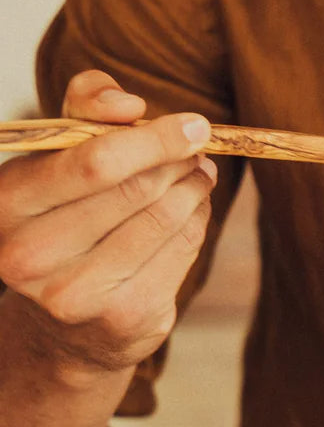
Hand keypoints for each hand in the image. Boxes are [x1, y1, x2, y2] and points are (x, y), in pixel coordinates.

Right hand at [0, 71, 216, 374]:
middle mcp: (30, 255)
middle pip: (138, 190)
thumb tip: (130, 105)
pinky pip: (182, 251)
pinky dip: (197, 222)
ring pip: (166, 219)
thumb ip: (87, 108)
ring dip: (195, 188)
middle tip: (198, 150)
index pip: (95, 163)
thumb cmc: (62, 214)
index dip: (156, 139)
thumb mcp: (57, 155)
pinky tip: (192, 211)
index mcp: (7, 203)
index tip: (195, 124)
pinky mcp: (122, 319)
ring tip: (200, 174)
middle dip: (179, 162)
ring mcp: (75, 295)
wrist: (60, 321)